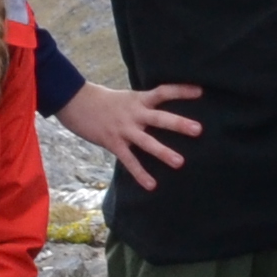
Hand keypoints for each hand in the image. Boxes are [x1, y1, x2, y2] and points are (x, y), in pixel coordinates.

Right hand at [55, 76, 200, 188]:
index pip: (163, 92)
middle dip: (179, 124)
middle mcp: (134, 114)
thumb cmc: (104, 102)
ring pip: (147, 142)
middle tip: (198, 130)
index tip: (200, 92)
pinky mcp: (113, 143)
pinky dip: (140, 174)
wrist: (75, 102)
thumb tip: (161, 113)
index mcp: (138, 100)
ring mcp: (124, 129)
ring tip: (180, 163)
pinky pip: (129, 160)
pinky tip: (151, 185)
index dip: (181, 91)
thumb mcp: (126, 98)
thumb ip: (143, 105)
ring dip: (163, 152)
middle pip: (160, 118)